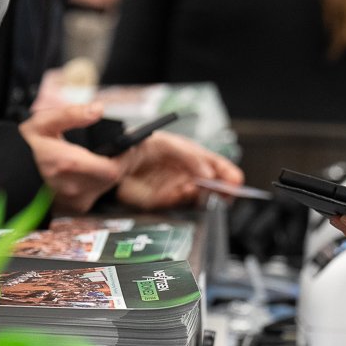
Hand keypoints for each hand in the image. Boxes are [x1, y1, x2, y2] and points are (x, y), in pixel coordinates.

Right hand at [19, 103, 124, 213]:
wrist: (6, 173)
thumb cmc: (23, 148)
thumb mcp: (44, 123)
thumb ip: (72, 114)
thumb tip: (98, 109)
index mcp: (68, 165)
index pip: (113, 169)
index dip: (126, 156)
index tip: (129, 144)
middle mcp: (73, 187)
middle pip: (114, 178)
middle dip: (122, 161)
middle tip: (124, 146)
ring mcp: (73, 200)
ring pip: (107, 186)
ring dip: (112, 171)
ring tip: (111, 154)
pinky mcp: (73, 207)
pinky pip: (97, 193)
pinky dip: (101, 181)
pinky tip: (96, 168)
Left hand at [116, 131, 241, 209]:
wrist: (110, 161)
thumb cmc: (136, 145)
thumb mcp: (166, 144)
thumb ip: (189, 157)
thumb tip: (207, 173)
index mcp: (189, 155)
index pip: (214, 164)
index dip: (227, 172)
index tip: (236, 181)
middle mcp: (184, 172)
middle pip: (210, 183)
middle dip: (221, 188)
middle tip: (229, 192)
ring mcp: (174, 187)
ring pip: (196, 195)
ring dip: (202, 194)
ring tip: (203, 189)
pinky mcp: (161, 200)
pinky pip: (177, 202)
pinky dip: (182, 198)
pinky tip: (184, 192)